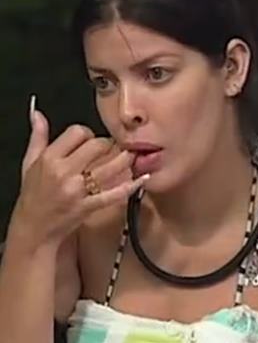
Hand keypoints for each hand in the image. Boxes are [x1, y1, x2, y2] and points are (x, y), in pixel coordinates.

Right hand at [10, 95, 148, 248]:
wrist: (33, 228)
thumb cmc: (33, 195)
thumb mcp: (29, 163)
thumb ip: (38, 137)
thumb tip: (37, 114)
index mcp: (49, 159)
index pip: (78, 132)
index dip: (89, 134)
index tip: (92, 141)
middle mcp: (63, 172)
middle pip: (98, 146)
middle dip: (110, 145)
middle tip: (115, 149)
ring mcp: (77, 191)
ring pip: (109, 168)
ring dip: (125, 160)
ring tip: (132, 157)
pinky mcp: (88, 207)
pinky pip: (113, 194)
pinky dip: (130, 186)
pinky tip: (143, 178)